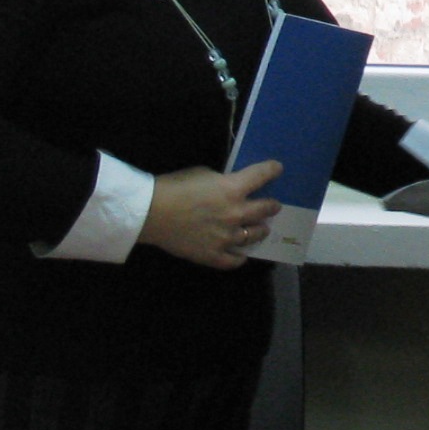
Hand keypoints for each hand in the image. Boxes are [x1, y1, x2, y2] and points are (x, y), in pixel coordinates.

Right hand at [141, 159, 282, 268]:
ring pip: (254, 235)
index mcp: (233, 189)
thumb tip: (230, 188)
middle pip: (265, 209)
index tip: (277, 169)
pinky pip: (234, 260)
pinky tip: (241, 255)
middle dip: (272, 206)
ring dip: (260, 230)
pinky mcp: (214, 255)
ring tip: (262, 230)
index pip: (262, 175)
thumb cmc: (174, 187)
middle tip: (274, 206)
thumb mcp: (203, 174)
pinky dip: (240, 257)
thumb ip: (222, 182)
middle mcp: (236, 214)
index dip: (272, 170)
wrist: (151, 213)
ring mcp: (226, 237)